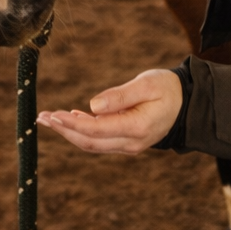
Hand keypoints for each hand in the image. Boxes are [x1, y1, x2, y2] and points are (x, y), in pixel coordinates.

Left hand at [36, 69, 182, 153]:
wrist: (187, 104)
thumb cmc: (168, 88)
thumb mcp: (147, 84)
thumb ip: (121, 95)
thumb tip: (92, 106)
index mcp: (138, 127)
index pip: (97, 130)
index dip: (72, 124)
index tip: (53, 115)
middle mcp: (132, 142)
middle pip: (90, 142)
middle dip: (64, 131)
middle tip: (42, 117)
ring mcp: (130, 145)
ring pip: (93, 144)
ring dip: (70, 132)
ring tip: (49, 119)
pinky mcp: (127, 142)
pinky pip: (101, 141)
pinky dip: (83, 132)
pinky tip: (71, 119)